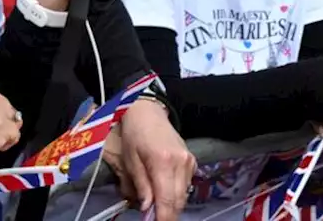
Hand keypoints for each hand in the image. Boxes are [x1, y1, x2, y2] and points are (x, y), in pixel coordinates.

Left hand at [105, 101, 194, 220]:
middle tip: (152, 219)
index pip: (167, 201)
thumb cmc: (134, 135)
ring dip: (171, 207)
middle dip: (166, 216)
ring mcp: (189, 162)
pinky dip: (175, 195)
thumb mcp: (130, 161)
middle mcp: (181, 163)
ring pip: (184, 196)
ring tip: (155, 209)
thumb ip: (140, 186)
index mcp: (163, 162)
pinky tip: (163, 194)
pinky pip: (185, 186)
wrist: (149, 112)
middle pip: (178, 202)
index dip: (162, 219)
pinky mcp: (192, 161)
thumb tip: (147, 209)